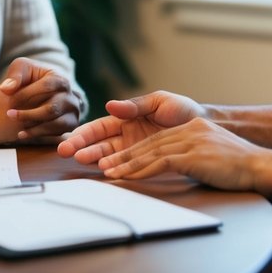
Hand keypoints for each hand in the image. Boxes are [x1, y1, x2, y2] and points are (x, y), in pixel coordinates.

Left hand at [0, 57, 83, 140]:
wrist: (35, 96)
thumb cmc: (28, 80)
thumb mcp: (20, 70)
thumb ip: (14, 75)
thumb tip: (7, 89)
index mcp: (61, 80)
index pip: (46, 86)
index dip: (26, 94)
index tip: (9, 100)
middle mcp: (71, 96)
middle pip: (51, 109)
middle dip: (27, 114)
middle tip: (9, 115)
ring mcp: (72, 112)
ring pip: (54, 124)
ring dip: (32, 127)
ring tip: (16, 127)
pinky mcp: (70, 126)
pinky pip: (56, 134)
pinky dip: (38, 134)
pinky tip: (22, 134)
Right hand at [56, 90, 204, 163]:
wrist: (205, 126)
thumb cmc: (182, 110)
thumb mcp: (158, 102)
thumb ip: (135, 106)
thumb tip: (110, 103)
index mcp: (126, 118)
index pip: (99, 126)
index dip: (84, 132)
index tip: (69, 137)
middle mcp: (126, 135)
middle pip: (98, 142)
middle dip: (81, 146)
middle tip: (66, 152)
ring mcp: (134, 150)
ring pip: (108, 155)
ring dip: (95, 158)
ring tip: (83, 160)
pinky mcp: (146, 161)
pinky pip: (127, 166)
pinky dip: (115, 168)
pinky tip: (105, 171)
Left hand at [95, 117, 271, 193]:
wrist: (260, 167)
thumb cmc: (239, 168)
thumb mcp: (213, 155)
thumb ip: (193, 155)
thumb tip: (178, 166)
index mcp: (194, 128)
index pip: (157, 139)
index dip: (134, 149)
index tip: (117, 158)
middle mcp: (190, 130)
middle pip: (148, 143)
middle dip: (123, 154)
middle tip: (101, 163)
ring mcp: (191, 140)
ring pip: (150, 151)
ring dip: (126, 163)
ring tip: (107, 172)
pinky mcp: (193, 154)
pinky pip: (160, 162)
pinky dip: (141, 170)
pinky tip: (127, 177)